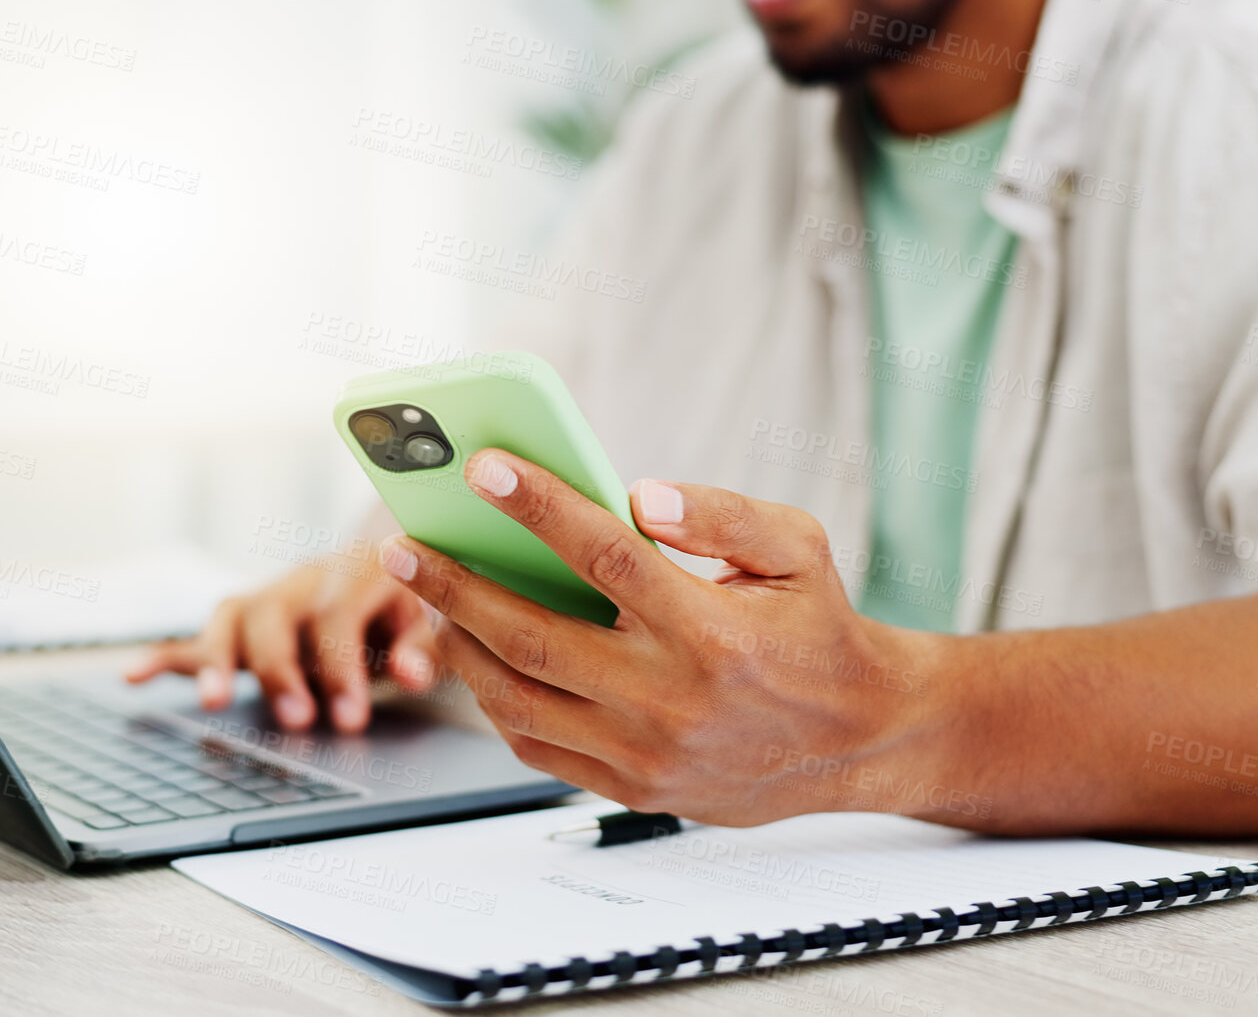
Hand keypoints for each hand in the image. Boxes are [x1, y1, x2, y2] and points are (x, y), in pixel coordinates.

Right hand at [126, 558, 434, 734]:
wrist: (391, 565)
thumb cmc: (410, 601)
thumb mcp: (430, 619)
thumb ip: (422, 647)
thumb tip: (412, 674)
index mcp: (354, 571)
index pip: (338, 614)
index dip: (342, 666)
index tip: (351, 718)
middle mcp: (302, 579)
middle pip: (274, 615)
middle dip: (280, 670)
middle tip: (297, 722)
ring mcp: (267, 597)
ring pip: (230, 618)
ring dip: (216, 660)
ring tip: (212, 704)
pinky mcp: (243, 622)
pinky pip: (196, 636)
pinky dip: (164, 656)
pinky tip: (134, 678)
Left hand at [378, 449, 947, 826]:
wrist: (855, 739)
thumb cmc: (818, 630)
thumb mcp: (797, 548)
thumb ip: (723, 513)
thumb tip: (639, 494)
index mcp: (713, 631)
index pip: (606, 556)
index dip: (538, 507)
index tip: (481, 468)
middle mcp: (672, 698)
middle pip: (533, 634)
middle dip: (454, 585)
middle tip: (402, 544)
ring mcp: (646, 753)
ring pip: (518, 699)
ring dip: (459, 644)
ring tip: (426, 597)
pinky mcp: (631, 789)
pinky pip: (536, 745)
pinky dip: (494, 699)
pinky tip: (474, 653)